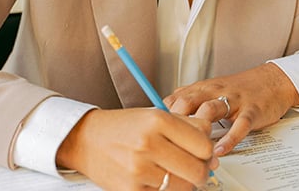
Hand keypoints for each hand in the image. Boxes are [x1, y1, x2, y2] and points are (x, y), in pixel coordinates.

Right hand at [57, 107, 217, 189]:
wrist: (86, 139)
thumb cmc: (122, 127)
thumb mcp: (155, 115)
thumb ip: (187, 127)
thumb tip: (212, 151)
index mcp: (158, 120)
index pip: (204, 144)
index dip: (208, 151)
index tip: (204, 152)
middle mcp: (149, 144)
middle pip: (197, 170)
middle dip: (201, 171)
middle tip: (196, 167)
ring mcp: (139, 169)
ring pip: (184, 187)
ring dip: (185, 183)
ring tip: (175, 173)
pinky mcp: (131, 190)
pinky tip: (159, 180)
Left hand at [164, 63, 298, 156]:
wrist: (273, 81)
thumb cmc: (239, 89)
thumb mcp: (211, 90)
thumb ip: (189, 101)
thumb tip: (163, 116)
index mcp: (202, 88)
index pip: (175, 98)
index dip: (161, 115)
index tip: (151, 131)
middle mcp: (214, 91)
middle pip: (187, 101)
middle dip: (174, 120)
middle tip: (165, 140)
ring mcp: (233, 100)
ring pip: (211, 110)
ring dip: (200, 129)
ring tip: (191, 149)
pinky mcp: (251, 110)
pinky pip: (240, 124)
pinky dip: (229, 138)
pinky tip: (221, 149)